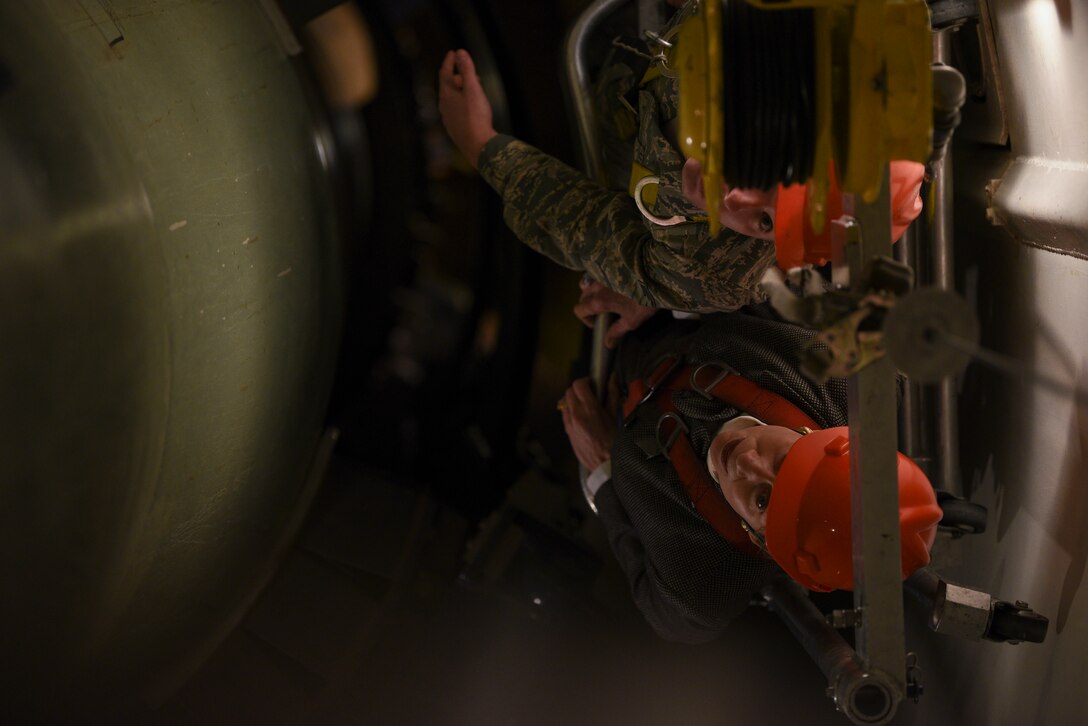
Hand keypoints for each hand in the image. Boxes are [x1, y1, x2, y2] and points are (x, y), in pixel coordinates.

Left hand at [438, 49, 497, 168]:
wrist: (477, 145)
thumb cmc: (476, 116)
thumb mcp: (473, 89)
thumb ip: (467, 69)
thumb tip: (460, 52)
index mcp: (446, 95)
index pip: (445, 73)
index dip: (449, 62)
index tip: (452, 53)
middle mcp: (443, 106)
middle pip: (448, 86)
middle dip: (459, 77)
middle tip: (472, 74)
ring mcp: (448, 119)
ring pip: (452, 100)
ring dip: (460, 92)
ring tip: (473, 92)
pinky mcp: (454, 129)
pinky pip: (455, 111)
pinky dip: (461, 105)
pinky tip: (470, 110)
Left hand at [560, 378, 615, 470]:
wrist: (606, 464)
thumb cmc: (614, 442)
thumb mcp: (615, 415)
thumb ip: (613, 394)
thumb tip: (612, 379)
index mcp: (589, 409)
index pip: (579, 384)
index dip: (586, 381)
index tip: (593, 384)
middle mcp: (576, 415)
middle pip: (569, 391)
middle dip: (579, 389)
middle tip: (590, 393)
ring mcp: (570, 424)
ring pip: (565, 403)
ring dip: (574, 400)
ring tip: (586, 405)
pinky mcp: (568, 432)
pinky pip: (565, 416)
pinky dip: (571, 411)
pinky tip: (582, 417)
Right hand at [574, 278, 657, 347]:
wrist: (656, 275)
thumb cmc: (645, 298)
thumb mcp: (632, 320)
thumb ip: (617, 331)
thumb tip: (608, 344)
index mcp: (599, 301)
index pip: (580, 310)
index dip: (586, 319)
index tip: (598, 323)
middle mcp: (596, 286)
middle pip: (583, 297)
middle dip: (589, 306)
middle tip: (604, 312)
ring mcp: (602, 274)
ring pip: (588, 283)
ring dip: (592, 291)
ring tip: (606, 296)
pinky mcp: (610, 265)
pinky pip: (598, 274)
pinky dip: (600, 281)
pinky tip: (613, 285)